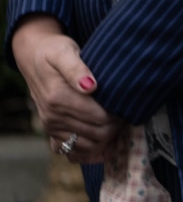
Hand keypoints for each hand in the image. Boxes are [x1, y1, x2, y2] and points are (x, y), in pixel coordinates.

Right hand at [11, 16, 116, 162]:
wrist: (34, 57)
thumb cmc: (55, 51)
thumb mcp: (65, 52)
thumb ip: (76, 68)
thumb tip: (90, 86)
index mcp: (58, 99)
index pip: (100, 118)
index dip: (120, 114)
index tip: (129, 102)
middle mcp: (52, 117)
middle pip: (97, 134)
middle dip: (116, 126)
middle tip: (127, 111)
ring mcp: (51, 126)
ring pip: (88, 145)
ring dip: (107, 137)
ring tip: (118, 119)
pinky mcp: (52, 131)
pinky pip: (72, 150)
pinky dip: (90, 147)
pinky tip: (105, 135)